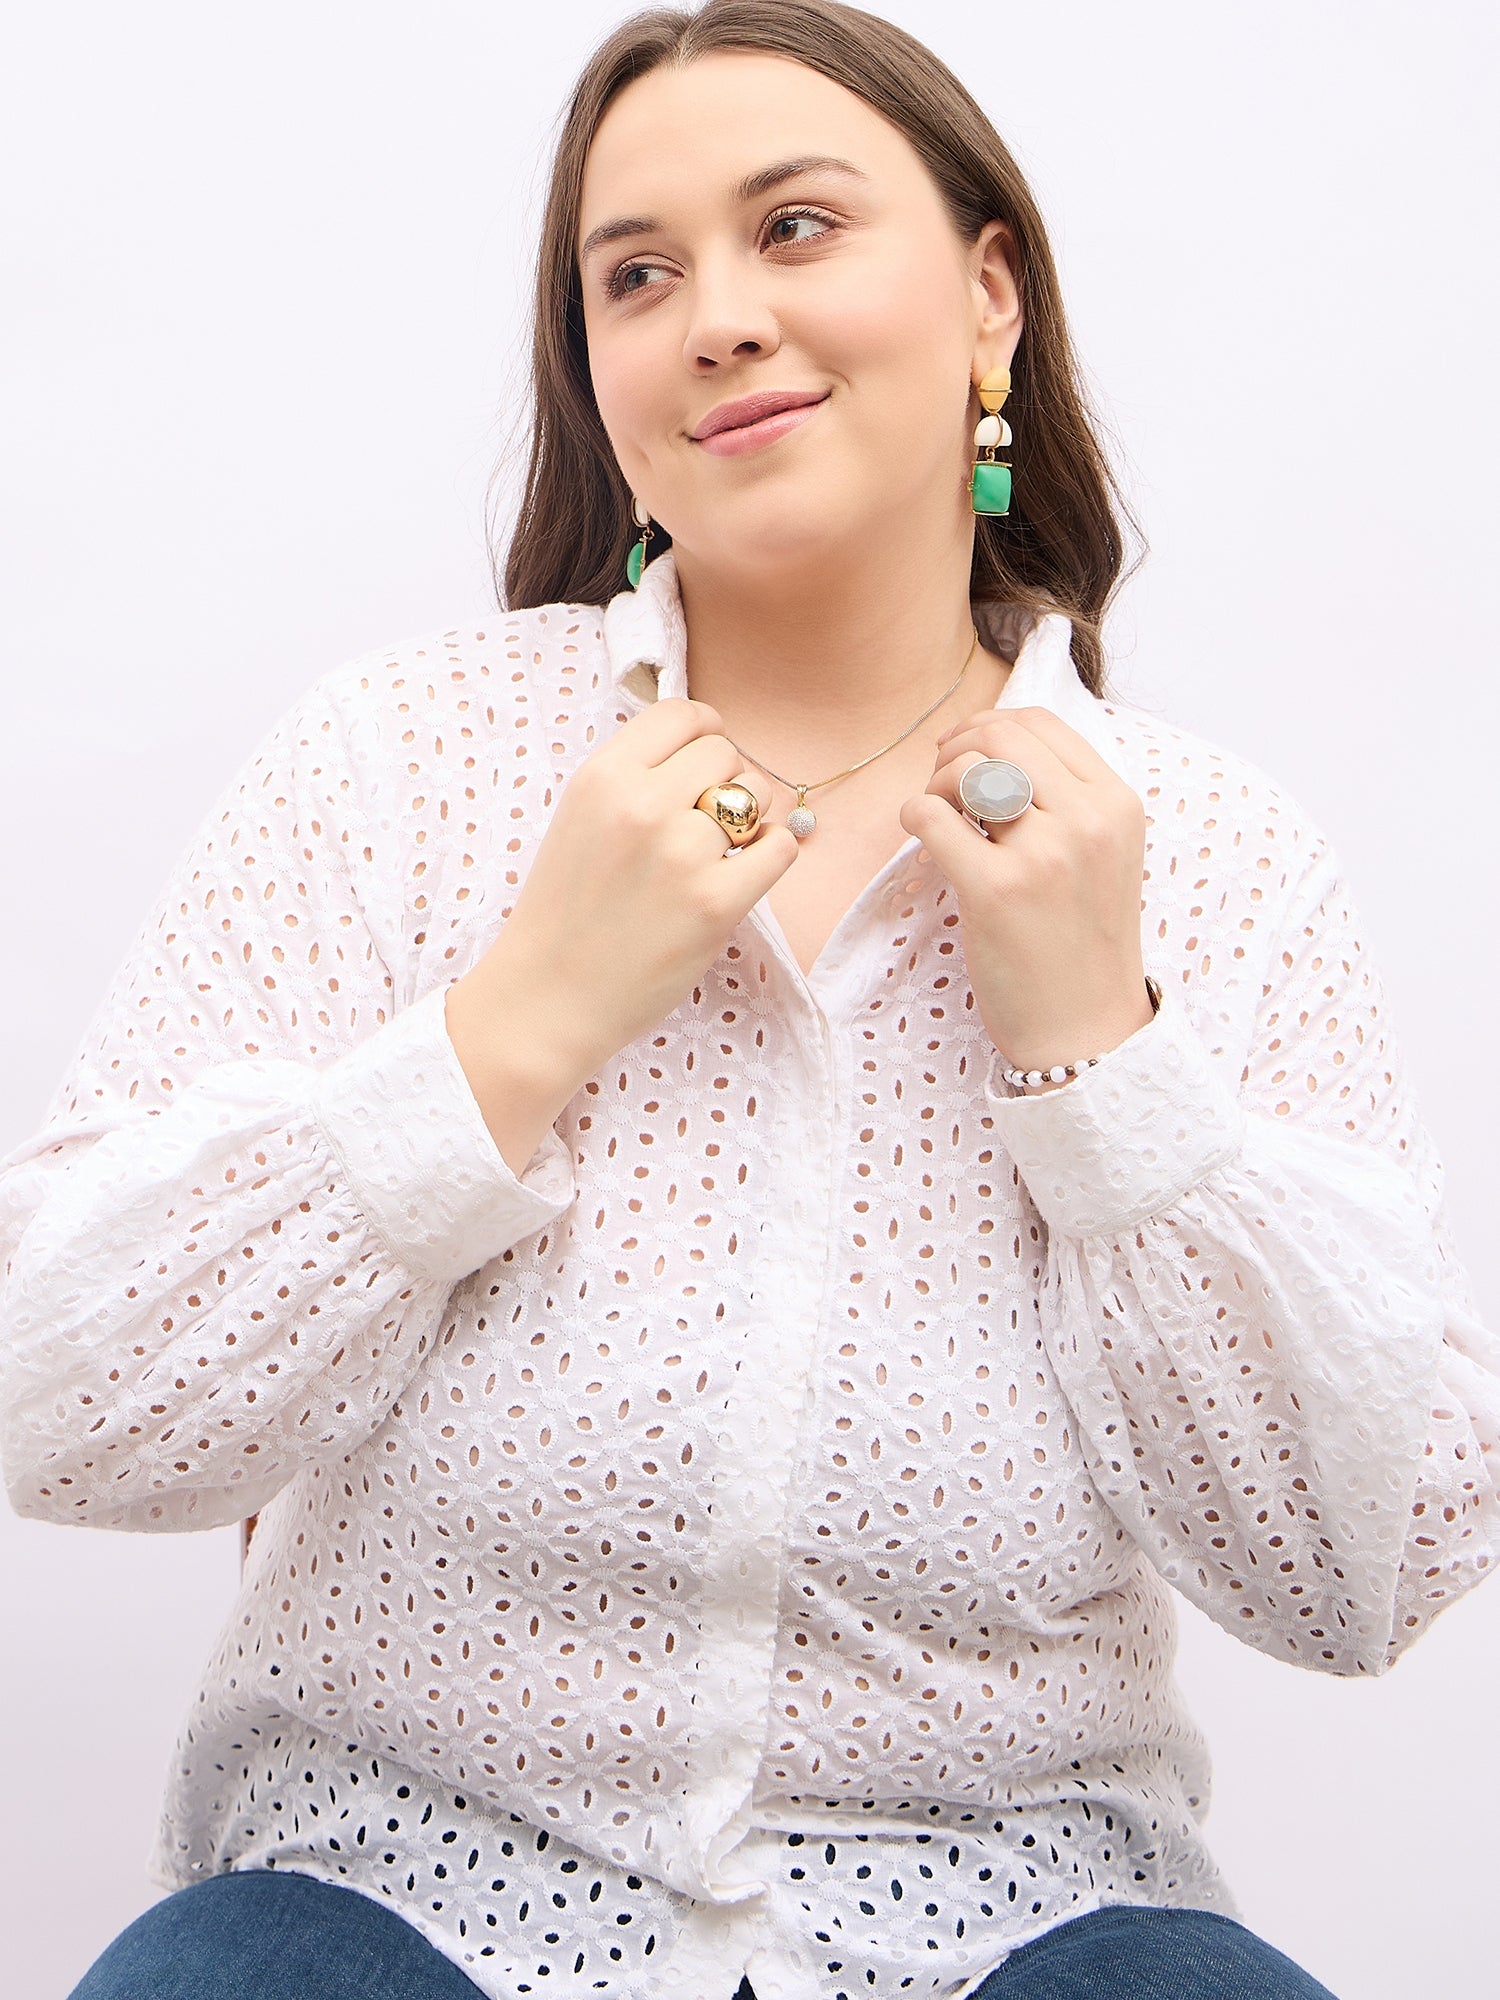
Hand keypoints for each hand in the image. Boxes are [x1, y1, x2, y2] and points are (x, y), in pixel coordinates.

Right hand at [447, 699, 798, 1167]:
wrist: (547, 998)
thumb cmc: (566, 912)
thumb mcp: (581, 818)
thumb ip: (635, 777)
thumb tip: (710, 745)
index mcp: (602, 776)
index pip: (682, 714)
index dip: (703, 735)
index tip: (703, 766)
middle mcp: (641, 804)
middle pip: (725, 752)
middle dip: (725, 783)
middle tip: (707, 824)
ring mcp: (681, 853)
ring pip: (756, 797)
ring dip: (749, 823)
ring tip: (717, 857)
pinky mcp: (716, 903)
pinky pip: (779, 849)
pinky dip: (770, 858)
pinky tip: (741, 876)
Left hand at [898, 707, 1152, 1074]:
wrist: (1086, 1030)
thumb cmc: (1081, 943)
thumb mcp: (1102, 855)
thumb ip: (1065, 799)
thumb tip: (991, 745)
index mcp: (1118, 804)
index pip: (1040, 723)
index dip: (988, 727)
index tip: (964, 756)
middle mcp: (1088, 820)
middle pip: (998, 735)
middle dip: (955, 750)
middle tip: (943, 788)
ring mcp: (1045, 855)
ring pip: (965, 768)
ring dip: (935, 784)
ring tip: (940, 821)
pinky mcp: (997, 891)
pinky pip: (931, 816)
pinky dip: (914, 818)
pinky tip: (923, 842)